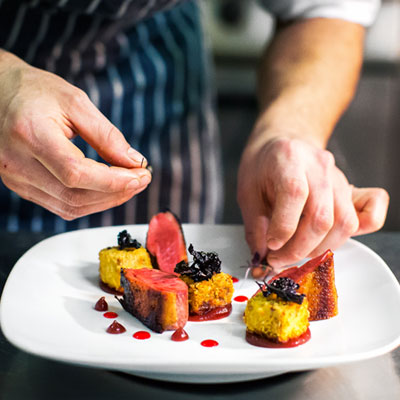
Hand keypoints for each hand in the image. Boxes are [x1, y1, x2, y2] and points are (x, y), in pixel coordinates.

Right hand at [0, 52, 151, 219]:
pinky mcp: (21, 186)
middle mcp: (17, 163)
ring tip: (130, 184)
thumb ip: (107, 135)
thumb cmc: (35, 91)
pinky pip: (61, 205)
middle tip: (141, 180)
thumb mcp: (76, 102)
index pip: (76, 173)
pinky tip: (108, 189)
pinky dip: (90, 202)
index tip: (141, 175)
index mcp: (30, 135)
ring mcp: (16, 179)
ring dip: (106, 201)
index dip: (113, 181)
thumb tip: (135, 162)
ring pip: (70, 207)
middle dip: (116, 192)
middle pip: (75, 196)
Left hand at [237, 136, 388, 267]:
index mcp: (289, 159)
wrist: (283, 145)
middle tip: (278, 259)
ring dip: (319, 248)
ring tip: (296, 253)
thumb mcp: (247, 191)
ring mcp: (339, 179)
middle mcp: (320, 167)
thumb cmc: (263, 166)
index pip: (294, 195)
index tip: (270, 246)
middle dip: (299, 249)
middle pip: (322, 217)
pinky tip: (328, 240)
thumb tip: (261, 257)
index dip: (282, 228)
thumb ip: (255, 226)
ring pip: (344, 223)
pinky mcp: (351, 191)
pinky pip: (369, 216)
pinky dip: (355, 234)